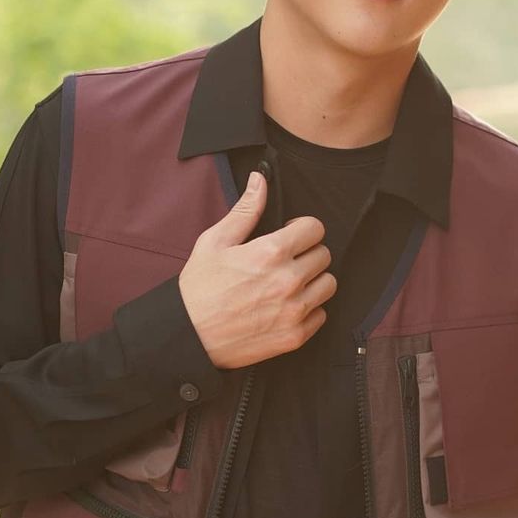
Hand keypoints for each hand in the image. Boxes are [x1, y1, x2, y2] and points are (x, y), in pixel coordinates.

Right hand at [178, 171, 335, 368]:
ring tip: (289, 284)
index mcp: (271, 252)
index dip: (301, 229)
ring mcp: (294, 310)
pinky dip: (309, 310)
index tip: (290, 236)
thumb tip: (260, 180)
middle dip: (307, 253)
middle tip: (286, 261)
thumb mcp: (215, 242)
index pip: (315, 228)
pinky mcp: (295, 336)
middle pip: (324, 255)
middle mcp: (289, 280)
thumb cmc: (199, 289)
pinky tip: (287, 307)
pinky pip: (321, 315)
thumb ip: (245, 210)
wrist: (188, 336)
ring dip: (313, 281)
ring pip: (328, 285)